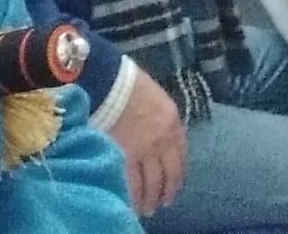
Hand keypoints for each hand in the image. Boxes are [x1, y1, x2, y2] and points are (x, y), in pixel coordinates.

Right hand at [108, 71, 186, 217]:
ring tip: (147, 208)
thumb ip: (160, 119)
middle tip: (162, 203)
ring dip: (150, 198)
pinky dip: (133, 196)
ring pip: (151, 182)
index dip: (177, 174)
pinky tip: (132, 204)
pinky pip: (131, 183)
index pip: (180, 156)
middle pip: (168, 173)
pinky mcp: (123, 156)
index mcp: (172, 122)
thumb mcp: (155, 97)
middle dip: (166, 191)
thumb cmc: (127, 82)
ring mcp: (143, 149)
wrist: (107, 79)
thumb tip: (158, 138)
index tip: (173, 184)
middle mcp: (162, 139)